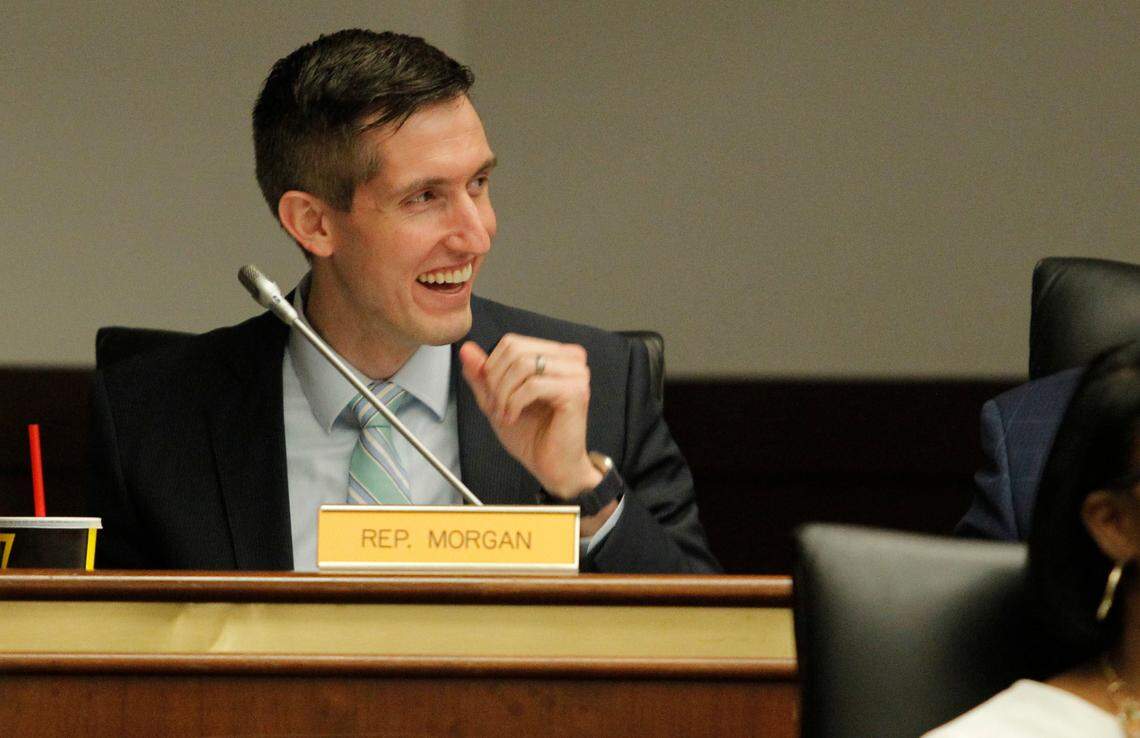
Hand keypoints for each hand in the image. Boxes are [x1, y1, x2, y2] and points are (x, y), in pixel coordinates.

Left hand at [459, 334, 603, 498]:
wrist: (553, 466)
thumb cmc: (533, 436)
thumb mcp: (497, 400)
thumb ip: (482, 375)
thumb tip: (466, 349)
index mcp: (555, 355)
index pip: (512, 343)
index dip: (492, 368)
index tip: (492, 396)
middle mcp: (570, 359)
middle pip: (515, 351)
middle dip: (496, 381)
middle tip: (496, 407)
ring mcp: (576, 374)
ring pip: (523, 365)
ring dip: (504, 394)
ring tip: (504, 414)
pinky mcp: (576, 391)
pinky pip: (533, 385)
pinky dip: (515, 403)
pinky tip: (514, 417)